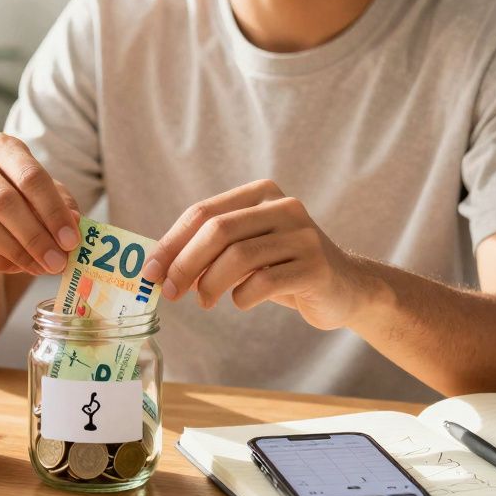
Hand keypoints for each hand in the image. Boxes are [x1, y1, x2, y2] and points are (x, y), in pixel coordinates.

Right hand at [0, 133, 80, 275]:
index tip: (71, 240)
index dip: (53, 211)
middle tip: (57, 262)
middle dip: (35, 236)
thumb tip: (75, 222)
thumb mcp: (46, 199)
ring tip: (39, 268)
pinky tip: (15, 267)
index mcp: (3, 147)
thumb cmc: (21, 204)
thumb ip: (62, 206)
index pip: (30, 176)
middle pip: (4, 201)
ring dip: (16, 252)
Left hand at [140, 180, 368, 329]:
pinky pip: (265, 281)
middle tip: (170, 292)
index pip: (203, 212)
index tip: (149, 272)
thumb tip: (159, 268)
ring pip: (239, 256)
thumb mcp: (247, 250)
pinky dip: (242, 296)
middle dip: (185, 263)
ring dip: (211, 284)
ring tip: (204, 301)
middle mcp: (284, 207)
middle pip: (219, 230)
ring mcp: (303, 235)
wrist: (346, 288)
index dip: (171, 243)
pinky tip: (241, 301)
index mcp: (260, 194)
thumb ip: (211, 250)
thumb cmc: (284, 268)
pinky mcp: (315, 266)